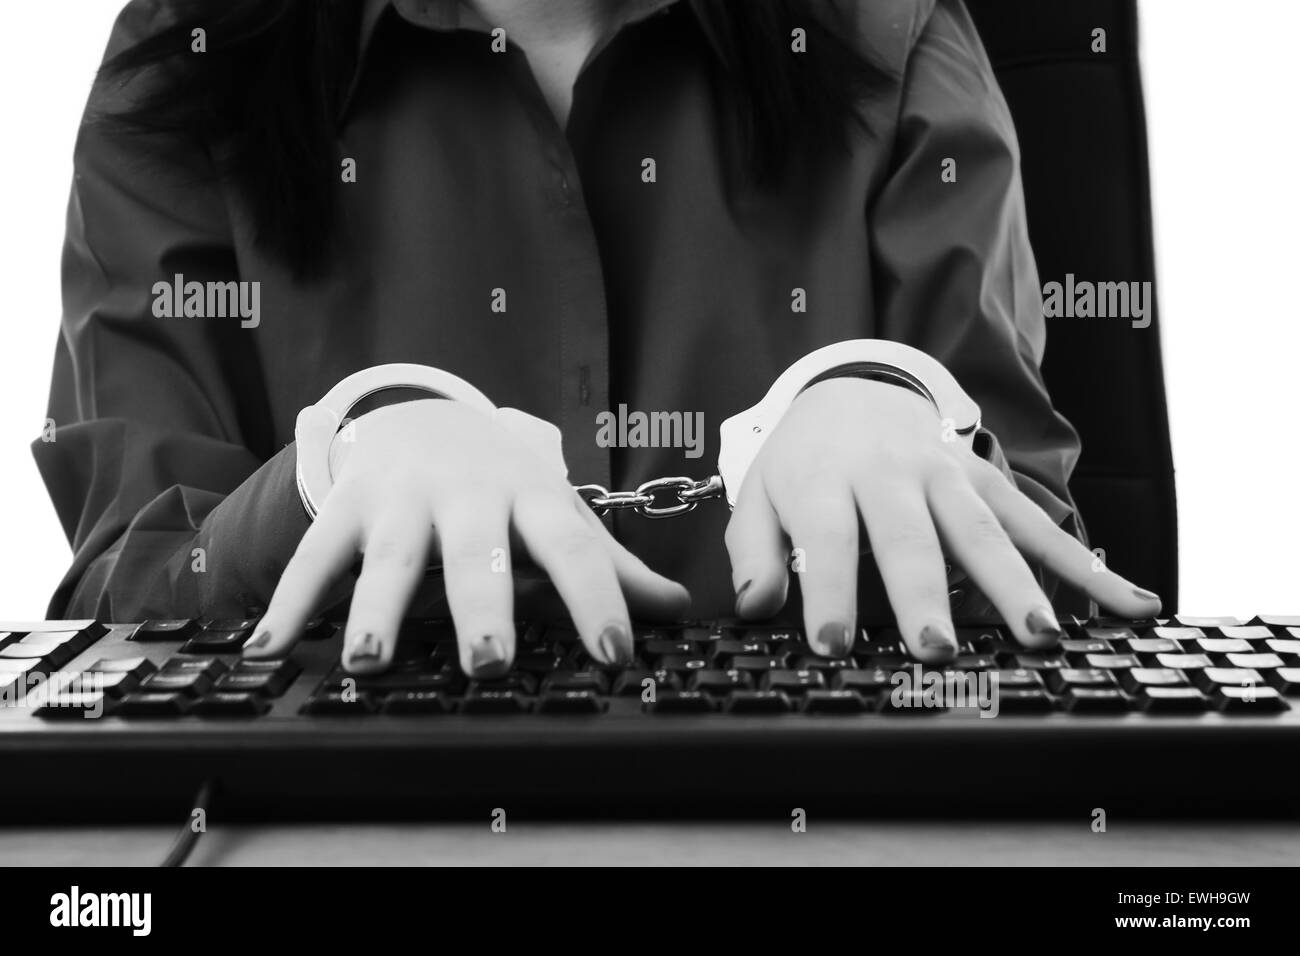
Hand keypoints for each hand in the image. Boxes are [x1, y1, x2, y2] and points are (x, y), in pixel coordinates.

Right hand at [244, 399, 688, 674]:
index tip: (613, 653)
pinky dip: (290, 601)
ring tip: (370, 663)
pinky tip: (268, 648)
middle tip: (488, 663)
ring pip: (389, 556)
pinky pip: (315, 555)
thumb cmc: (504, 484)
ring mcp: (403, 496)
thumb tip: (679, 611)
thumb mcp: (556, 513)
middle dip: (483, 606)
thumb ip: (609, 564)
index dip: (596, 599)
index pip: (573, 548)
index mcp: (532, 497)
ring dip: (375, 610)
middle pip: (476, 553)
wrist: (428, 415)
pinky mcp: (348, 502)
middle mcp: (468, 494)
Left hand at [724, 377, 1160, 661]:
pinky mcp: (988, 482)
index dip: (828, 591)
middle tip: (936, 650)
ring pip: (983, 531)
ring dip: (1013, 584)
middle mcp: (891, 474)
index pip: (827, 535)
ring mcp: (948, 475)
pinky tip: (1128, 601)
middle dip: (924, 594)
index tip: (832, 645)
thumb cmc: (804, 461)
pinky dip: (1085, 563)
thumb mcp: (760, 495)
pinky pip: (1038, 523)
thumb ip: (755, 551)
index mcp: (826, 479)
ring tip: (1040, 637)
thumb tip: (755, 606)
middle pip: (910, 536)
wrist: (854, 389)